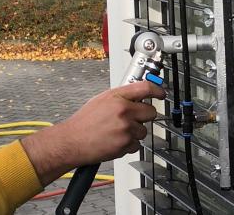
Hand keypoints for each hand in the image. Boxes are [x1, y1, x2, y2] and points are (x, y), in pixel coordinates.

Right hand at [20, 80, 164, 184]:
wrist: (72, 141)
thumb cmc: (83, 122)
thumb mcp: (100, 100)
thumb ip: (120, 96)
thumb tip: (136, 95)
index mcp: (117, 97)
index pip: (145, 88)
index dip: (157, 90)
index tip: (161, 93)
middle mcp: (123, 111)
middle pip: (151, 112)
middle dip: (144, 116)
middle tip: (133, 118)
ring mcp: (126, 128)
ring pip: (144, 130)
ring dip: (135, 132)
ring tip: (118, 132)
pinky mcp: (126, 144)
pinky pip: (137, 144)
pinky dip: (129, 145)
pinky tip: (116, 141)